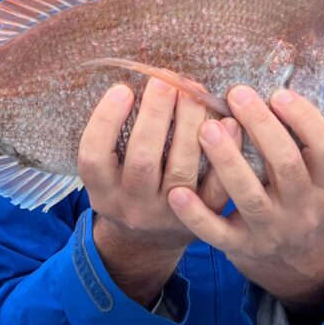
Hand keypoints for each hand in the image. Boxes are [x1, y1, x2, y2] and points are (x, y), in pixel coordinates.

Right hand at [78, 78, 240, 305]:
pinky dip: (225, 150)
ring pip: (181, 169)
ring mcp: (170, 215)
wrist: (151, 243)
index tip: (122, 88)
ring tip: (193, 92)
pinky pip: (216, 184)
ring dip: (189, 125)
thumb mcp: (108, 173)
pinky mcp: (204, 218)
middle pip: (142, 160)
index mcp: (103, 193)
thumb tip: (141, 81)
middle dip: (155, 115)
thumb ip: (115, 138)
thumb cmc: (128, 188)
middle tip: (165, 80)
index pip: (94, 157)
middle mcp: (134, 207)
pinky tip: (229, 121)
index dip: (105, 121)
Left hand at [167, 86, 323, 317]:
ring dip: (227, 160)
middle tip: (236, 94)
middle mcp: (303, 209)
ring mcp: (272, 231)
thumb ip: (300, 144)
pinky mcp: (243, 248)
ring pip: (250, 196)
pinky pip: (217, 232)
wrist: (299, 265)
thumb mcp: (316, 178)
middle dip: (261, 126)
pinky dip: (196, 215)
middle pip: (286, 165)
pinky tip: (177, 193)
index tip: (278, 93)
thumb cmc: (301, 201)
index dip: (306, 120)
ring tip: (205, 128)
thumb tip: (268, 93)